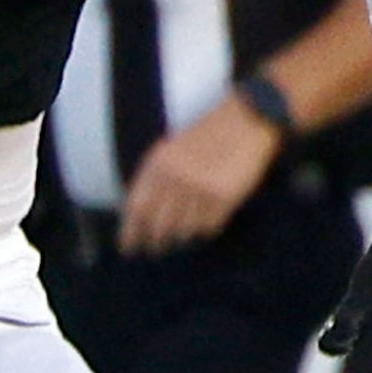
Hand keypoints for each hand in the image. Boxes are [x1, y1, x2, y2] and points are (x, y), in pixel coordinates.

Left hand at [117, 97, 281, 257]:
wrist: (244, 122)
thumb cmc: (206, 136)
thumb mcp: (170, 150)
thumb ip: (155, 177)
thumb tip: (140, 213)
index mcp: (158, 162)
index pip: (136, 207)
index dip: (129, 232)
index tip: (127, 248)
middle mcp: (176, 177)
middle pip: (157, 224)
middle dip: (154, 241)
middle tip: (154, 250)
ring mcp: (200, 188)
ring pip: (183, 229)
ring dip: (180, 236)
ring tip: (179, 236)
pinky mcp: (225, 197)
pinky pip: (208, 227)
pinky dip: (204, 230)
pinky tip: (203, 225)